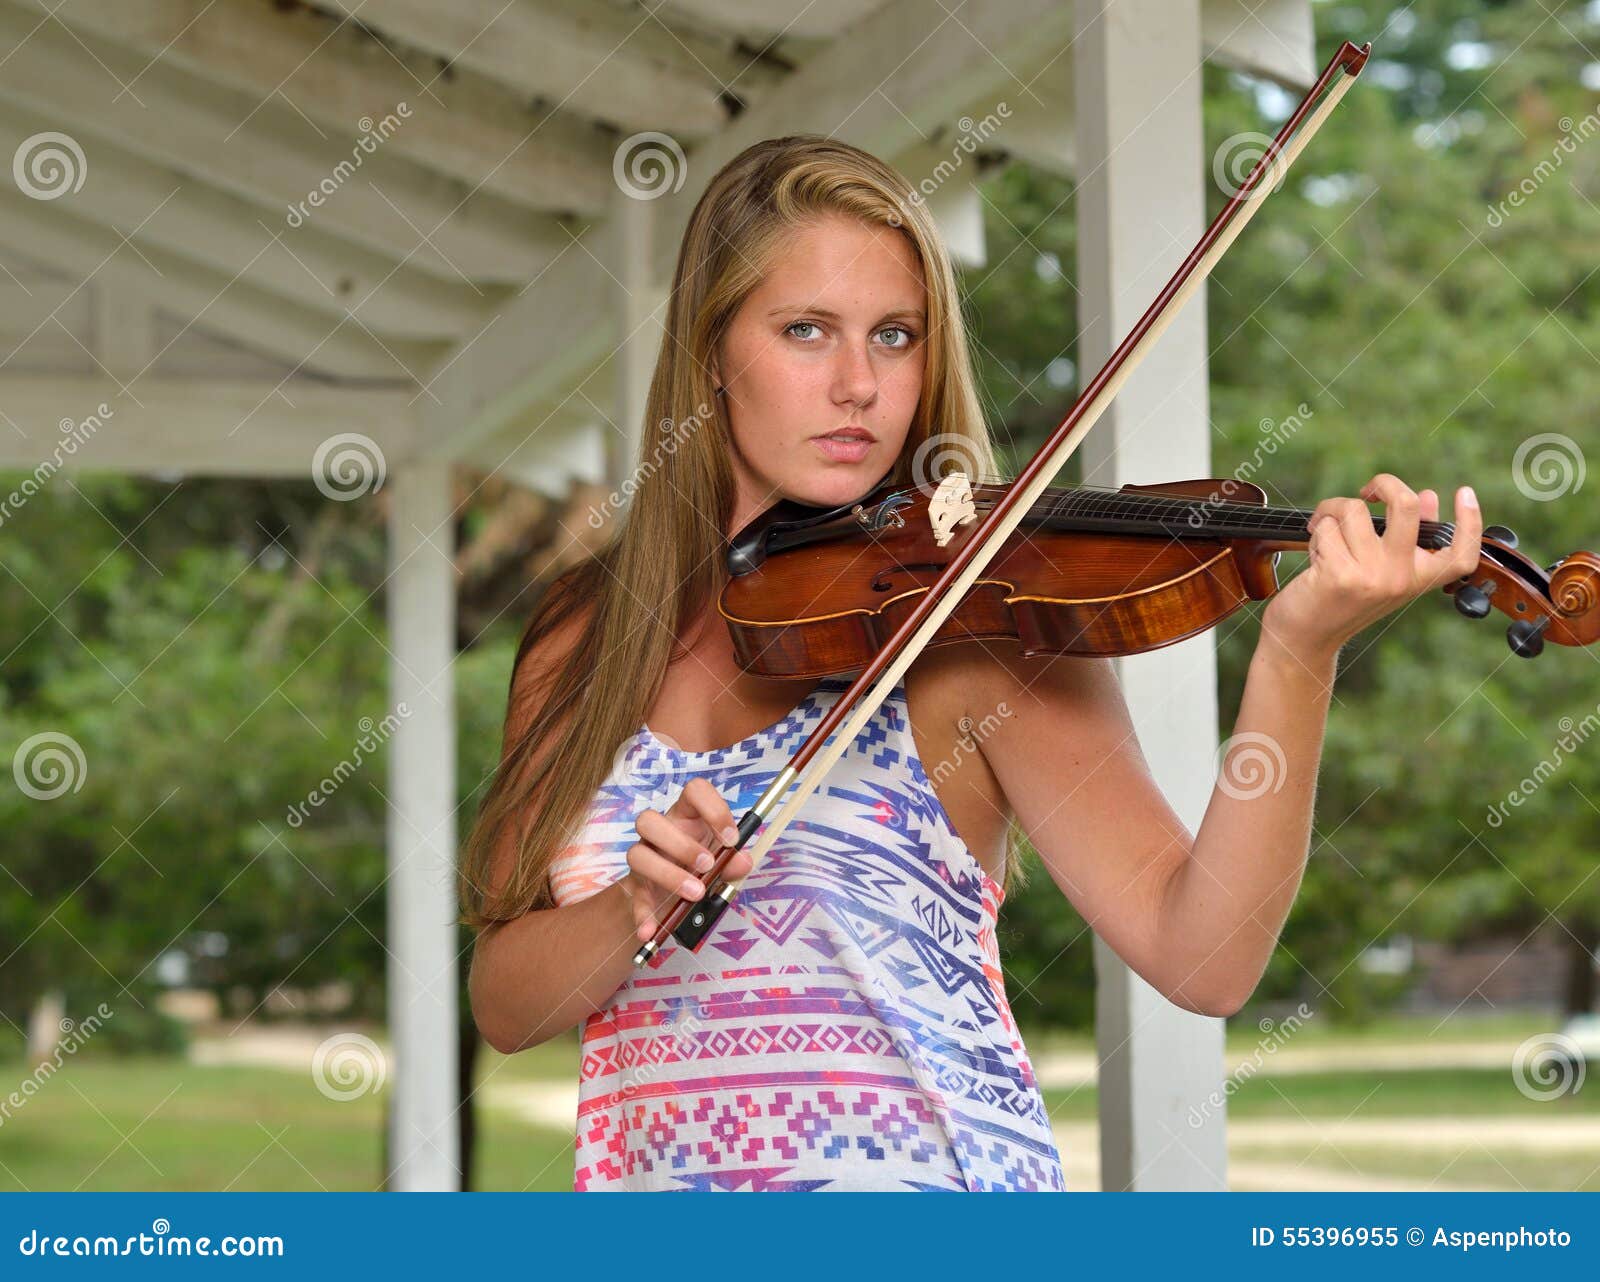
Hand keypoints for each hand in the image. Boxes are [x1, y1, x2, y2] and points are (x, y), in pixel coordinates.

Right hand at [620, 777, 752, 944]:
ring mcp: (644, 858)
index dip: (712, 808)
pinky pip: (634, 897)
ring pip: (636, 854)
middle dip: (681, 843)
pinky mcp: (637, 887)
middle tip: (708, 865)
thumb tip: (743, 861)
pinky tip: (652, 929)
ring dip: (668, 874)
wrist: (672, 899)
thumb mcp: (723, 866)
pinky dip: (643, 914)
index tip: (731, 838)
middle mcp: (660, 832)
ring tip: (695, 893)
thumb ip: (733, 863)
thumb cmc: (701, 870)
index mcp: (686, 817)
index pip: (693, 792)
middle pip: (650, 820)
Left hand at [1260, 473, 1483, 664]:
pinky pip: (1326, 527)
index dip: (1471, 521)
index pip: (1460, 554)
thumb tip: (1426, 497)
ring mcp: (1371, 576)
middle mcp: (1400, 578)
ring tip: (1325, 532)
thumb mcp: (1382, 572)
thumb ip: (1405, 537)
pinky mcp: (1339, 574)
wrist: (1306, 637)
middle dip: (1383, 483)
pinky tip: (1315, 555)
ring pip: (1353, 509)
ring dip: (1331, 513)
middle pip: (1405, 505)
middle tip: (1368, 490)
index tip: (1464, 493)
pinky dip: (1315, 532)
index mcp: (1418, 579)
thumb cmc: (1342, 599)